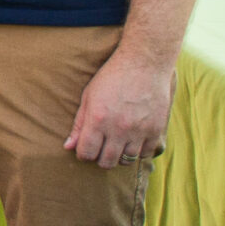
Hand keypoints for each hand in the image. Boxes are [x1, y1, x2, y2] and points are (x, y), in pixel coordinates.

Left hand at [64, 52, 172, 169]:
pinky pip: (146, 154)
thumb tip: (68, 146)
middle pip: (106, 162)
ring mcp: (139, 130)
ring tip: (116, 144)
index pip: (86, 153)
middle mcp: (118, 128)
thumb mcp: (89, 96)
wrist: (144, 63)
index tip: (85, 148)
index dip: (83, 154)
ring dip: (119, 156)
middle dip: (99, 158)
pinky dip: (138, 151)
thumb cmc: (112, 77)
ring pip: (126, 160)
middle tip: (100, 148)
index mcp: (98, 119)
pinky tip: (133, 141)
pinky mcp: (156, 129)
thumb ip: (78, 124)